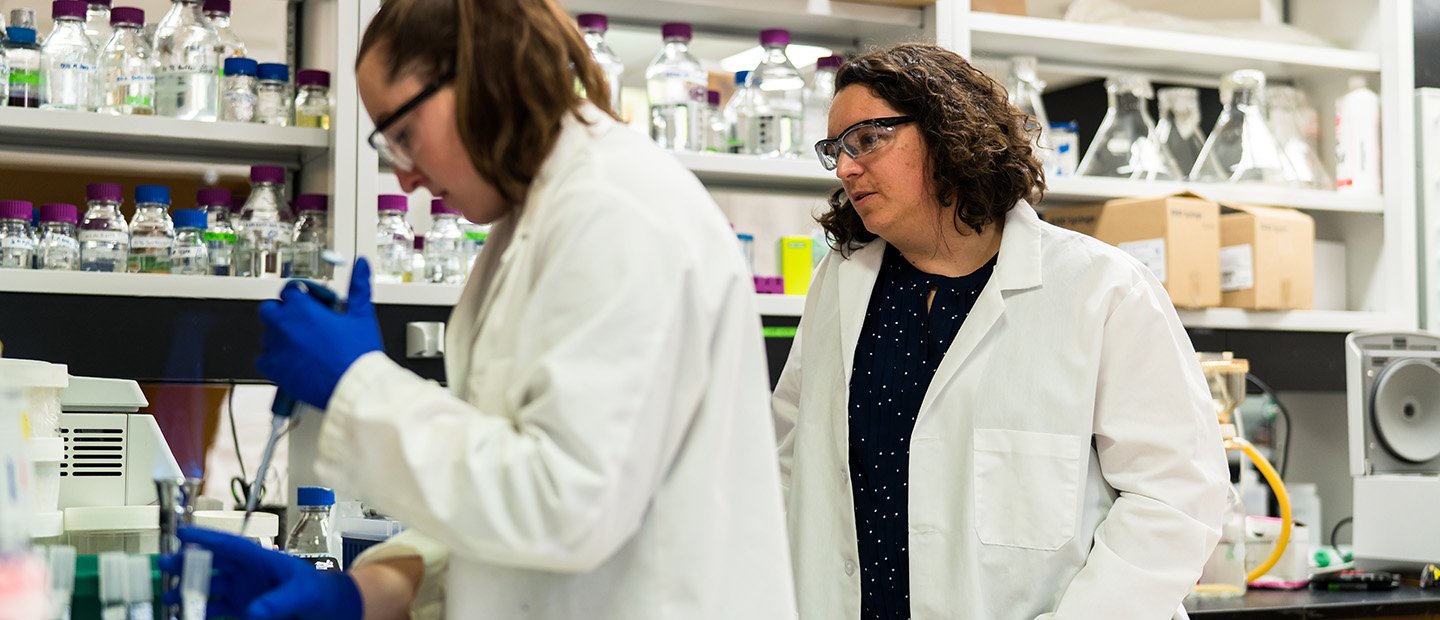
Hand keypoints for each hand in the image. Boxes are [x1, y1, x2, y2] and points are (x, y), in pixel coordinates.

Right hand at [159, 526, 362, 619]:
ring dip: (189, 590)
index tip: (183, 533)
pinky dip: (201, 612)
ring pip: (210, 587)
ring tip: (169, 596)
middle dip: (188, 563)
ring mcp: (243, 591)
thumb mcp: (301, 593)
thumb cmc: (319, 592)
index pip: (230, 545)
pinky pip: (216, 609)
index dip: (206, 537)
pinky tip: (187, 615)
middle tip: (165, 565)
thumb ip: (278, 601)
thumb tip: (254, 611)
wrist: (329, 609)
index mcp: (261, 558)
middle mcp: (247, 573)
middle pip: (212, 564)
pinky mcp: (242, 610)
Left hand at [257, 258, 383, 408]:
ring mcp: (276, 348)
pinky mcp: (274, 369)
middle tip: (305, 323)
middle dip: (284, 313)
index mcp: (302, 309)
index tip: (313, 304)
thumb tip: (361, 265)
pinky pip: (263, 359)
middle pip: (270, 309)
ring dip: (282, 336)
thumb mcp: (362, 315)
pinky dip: (274, 359)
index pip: (290, 291)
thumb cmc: (358, 354)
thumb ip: (359, 286)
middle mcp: (284, 325)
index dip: (303, 296)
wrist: (354, 387)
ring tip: (305, 345)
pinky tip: (293, 361)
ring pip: (268, 334)